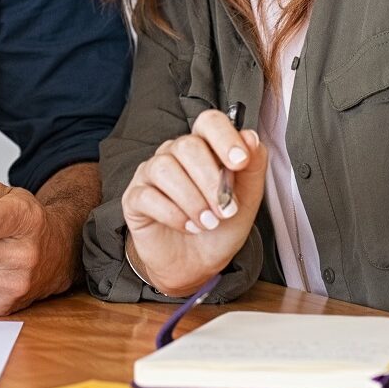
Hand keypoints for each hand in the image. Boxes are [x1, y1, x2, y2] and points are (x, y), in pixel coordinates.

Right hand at [121, 110, 266, 296]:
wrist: (196, 265)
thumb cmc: (219, 228)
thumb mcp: (247, 201)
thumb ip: (253, 167)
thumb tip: (250, 137)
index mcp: (204, 148)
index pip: (209, 122)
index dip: (225, 137)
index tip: (240, 162)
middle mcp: (174, 154)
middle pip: (187, 145)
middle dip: (211, 181)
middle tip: (226, 211)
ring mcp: (151, 174)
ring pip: (165, 168)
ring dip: (192, 200)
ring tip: (208, 223)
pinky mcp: (135, 198)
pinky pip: (148, 196)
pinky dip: (173, 214)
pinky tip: (188, 227)